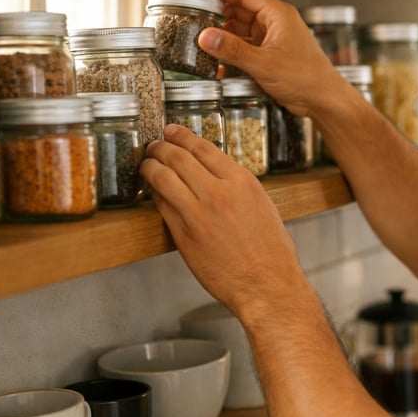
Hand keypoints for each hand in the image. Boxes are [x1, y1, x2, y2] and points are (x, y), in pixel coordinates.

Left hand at [140, 124, 309, 318]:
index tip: (173, 131)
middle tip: (155, 145)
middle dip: (161, 146)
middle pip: (178, 157)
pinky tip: (154, 191)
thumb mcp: (262, 205)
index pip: (203, 147)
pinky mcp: (183, 234)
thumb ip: (237, 186)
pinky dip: (154, 193)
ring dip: (150, 166)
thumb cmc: (271, 252)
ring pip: (162, 176)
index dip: (182, 136)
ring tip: (147, 163)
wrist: (266, 285)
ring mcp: (197, 213)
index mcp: (241, 182)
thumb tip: (215, 174)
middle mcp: (218, 192)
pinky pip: (161, 204)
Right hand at [192, 0, 352, 117]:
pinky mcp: (272, 54)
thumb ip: (233, 50)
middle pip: (241, 8)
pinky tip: (218, 61)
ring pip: (242, 28)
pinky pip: (247, 46)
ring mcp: (274, 38)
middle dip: (218, 13)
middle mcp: (276, 22)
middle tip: (195, 20)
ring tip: (202, 41)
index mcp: (278, 14)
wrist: (324, 100)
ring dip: (224, 34)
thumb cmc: (306, 79)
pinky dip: (233, 51)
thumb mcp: (265, 64)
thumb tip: (206, 37)